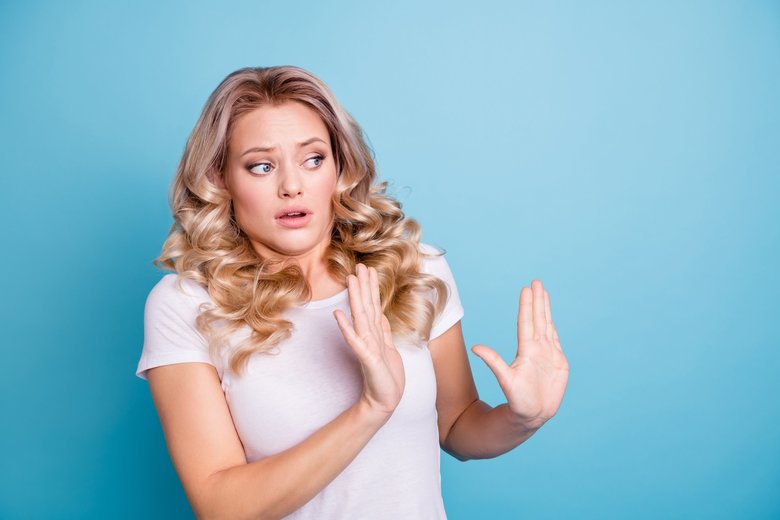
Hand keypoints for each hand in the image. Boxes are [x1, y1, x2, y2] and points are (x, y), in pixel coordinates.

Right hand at [333, 264, 404, 418]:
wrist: (385, 400)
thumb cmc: (386, 376)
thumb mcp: (388, 348)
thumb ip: (382, 331)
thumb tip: (379, 314)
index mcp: (375, 334)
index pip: (372, 306)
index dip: (371, 288)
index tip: (369, 269)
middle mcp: (368, 337)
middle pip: (365, 307)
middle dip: (363, 286)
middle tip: (359, 266)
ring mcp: (365, 346)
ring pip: (360, 318)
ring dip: (355, 299)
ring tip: (351, 281)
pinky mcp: (366, 358)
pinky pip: (355, 341)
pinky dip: (346, 328)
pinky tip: (338, 315)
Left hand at [471, 280, 568, 429]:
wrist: (532, 414)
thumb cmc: (517, 399)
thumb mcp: (505, 380)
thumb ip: (494, 362)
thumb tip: (475, 348)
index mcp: (526, 350)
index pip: (527, 322)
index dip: (527, 305)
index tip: (527, 289)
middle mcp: (536, 348)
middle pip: (537, 319)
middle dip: (538, 300)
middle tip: (536, 282)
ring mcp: (547, 353)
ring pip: (546, 325)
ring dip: (545, 309)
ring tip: (543, 292)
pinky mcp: (558, 362)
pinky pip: (555, 339)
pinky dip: (553, 326)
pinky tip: (549, 316)